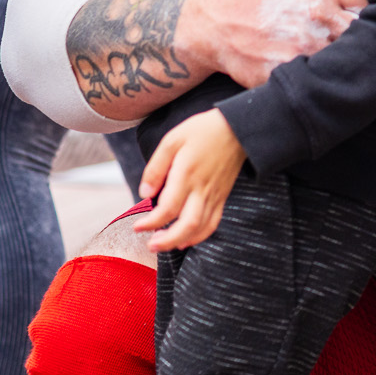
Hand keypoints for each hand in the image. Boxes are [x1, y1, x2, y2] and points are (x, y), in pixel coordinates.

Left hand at [134, 109, 245, 250]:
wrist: (238, 128)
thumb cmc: (203, 131)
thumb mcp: (173, 139)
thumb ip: (156, 167)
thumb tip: (145, 193)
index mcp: (187, 174)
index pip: (168, 207)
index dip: (151, 222)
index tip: (137, 227)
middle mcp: (202, 189)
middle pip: (187, 225)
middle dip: (167, 241)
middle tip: (151, 245)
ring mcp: (214, 195)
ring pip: (200, 228)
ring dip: (181, 241)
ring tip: (164, 244)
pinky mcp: (222, 197)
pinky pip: (213, 223)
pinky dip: (199, 236)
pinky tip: (186, 240)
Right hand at [184, 0, 366, 89]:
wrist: (218, 22)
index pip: (373, 8)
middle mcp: (318, 14)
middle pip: (365, 37)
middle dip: (369, 46)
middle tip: (372, 54)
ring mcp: (303, 46)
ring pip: (346, 63)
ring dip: (349, 67)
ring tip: (350, 70)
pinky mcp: (288, 72)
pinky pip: (321, 83)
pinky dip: (327, 85)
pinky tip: (327, 83)